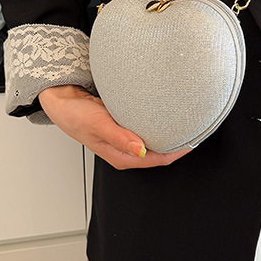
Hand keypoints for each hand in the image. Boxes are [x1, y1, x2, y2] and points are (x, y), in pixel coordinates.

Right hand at [38, 84, 192, 169]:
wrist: (62, 101)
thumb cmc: (75, 115)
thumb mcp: (97, 124)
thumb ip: (120, 137)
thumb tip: (140, 150)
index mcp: (122, 156)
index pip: (158, 160)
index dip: (178, 152)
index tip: (194, 140)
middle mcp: (127, 150)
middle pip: (160, 153)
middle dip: (179, 144)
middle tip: (197, 128)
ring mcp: (127, 139)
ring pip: (155, 141)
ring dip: (170, 134)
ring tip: (187, 122)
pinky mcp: (126, 127)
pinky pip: (148, 128)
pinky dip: (159, 124)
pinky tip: (167, 114)